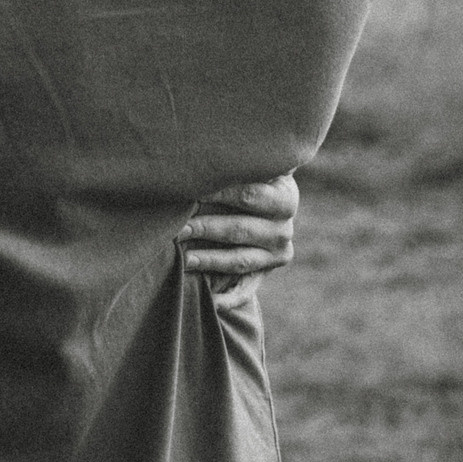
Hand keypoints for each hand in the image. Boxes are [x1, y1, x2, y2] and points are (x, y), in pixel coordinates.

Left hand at [180, 172, 297, 303]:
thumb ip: (233, 165)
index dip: (218, 192)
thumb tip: (201, 160)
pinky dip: (228, 298)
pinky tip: (210, 301)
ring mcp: (277, 254)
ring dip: (210, 260)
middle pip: (241, 229)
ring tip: (184, 258)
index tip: (189, 191)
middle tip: (177, 227)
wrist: (260, 201)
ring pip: (240, 260)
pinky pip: (246, 290)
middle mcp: (284, 228)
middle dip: (205, 227)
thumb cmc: (243, 176)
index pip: (250, 195)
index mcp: (284, 196)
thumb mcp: (247, 167)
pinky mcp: (264, 274)